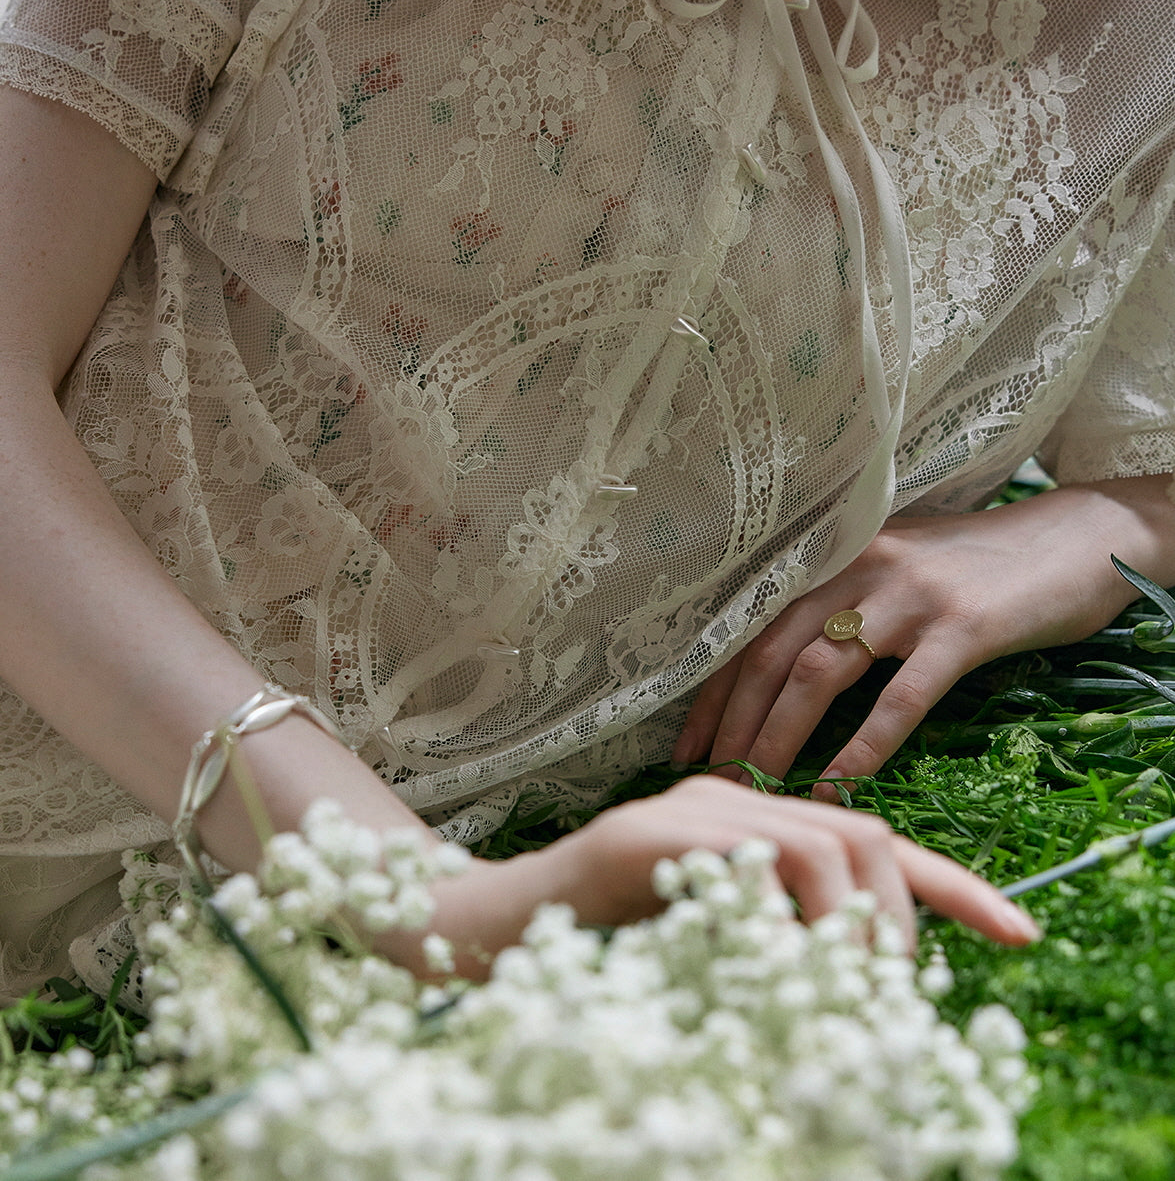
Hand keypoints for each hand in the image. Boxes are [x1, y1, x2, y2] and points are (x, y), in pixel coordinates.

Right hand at [413, 776, 1038, 976]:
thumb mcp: (717, 950)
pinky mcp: (648, 833)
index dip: (955, 890)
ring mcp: (690, 811)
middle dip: (897, 918)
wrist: (487, 932)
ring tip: (834, 988)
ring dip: (847, 924)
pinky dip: (773, 914)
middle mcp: (732, 803)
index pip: (874, 847)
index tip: (1022, 933)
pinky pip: (742, 862)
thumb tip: (862, 993)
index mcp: (755, 828)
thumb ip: (780, 947)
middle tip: (884, 993)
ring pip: (819, 844)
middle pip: (863, 836)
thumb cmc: (601, 949)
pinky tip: (765, 959)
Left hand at [672, 476, 1174, 798]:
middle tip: (711, 780)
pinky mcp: (963, 629)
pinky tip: (837, 788)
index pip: (755, 628)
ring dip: (779, 738)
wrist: (1076, 537)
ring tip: (758, 789)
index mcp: (837, 553)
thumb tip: (785, 667)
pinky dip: (863, 748)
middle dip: (733, 723)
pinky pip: (901, 699)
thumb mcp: (898, 562)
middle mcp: (860, 566)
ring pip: (820, 675)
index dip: (715, 689)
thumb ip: (845, 598)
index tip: (687, 744)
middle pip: (772, 653)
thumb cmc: (981, 561)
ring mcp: (910, 597)